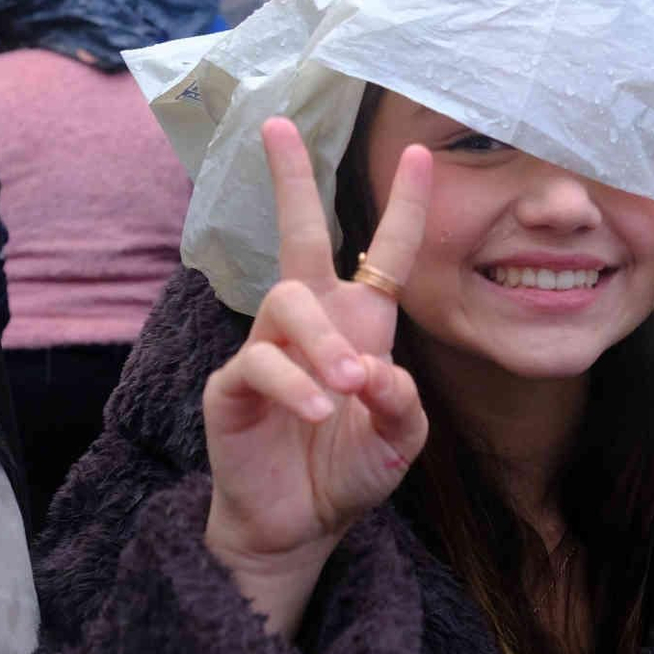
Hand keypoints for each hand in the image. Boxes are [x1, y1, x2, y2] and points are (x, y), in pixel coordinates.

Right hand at [201, 117, 431, 635]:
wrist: (299, 526)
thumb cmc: (348, 472)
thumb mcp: (400, 440)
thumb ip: (404, 405)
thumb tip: (380, 373)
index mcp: (361, 326)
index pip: (384, 254)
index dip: (403, 207)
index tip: (420, 155)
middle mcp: (313, 324)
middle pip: (300, 236)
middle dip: (290, 180)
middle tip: (279, 128)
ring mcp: (268, 349)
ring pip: (287, 303)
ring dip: (322, 343)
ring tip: (348, 389)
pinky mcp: (233, 385)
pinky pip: (260, 363)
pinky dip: (295, 383)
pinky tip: (321, 410)